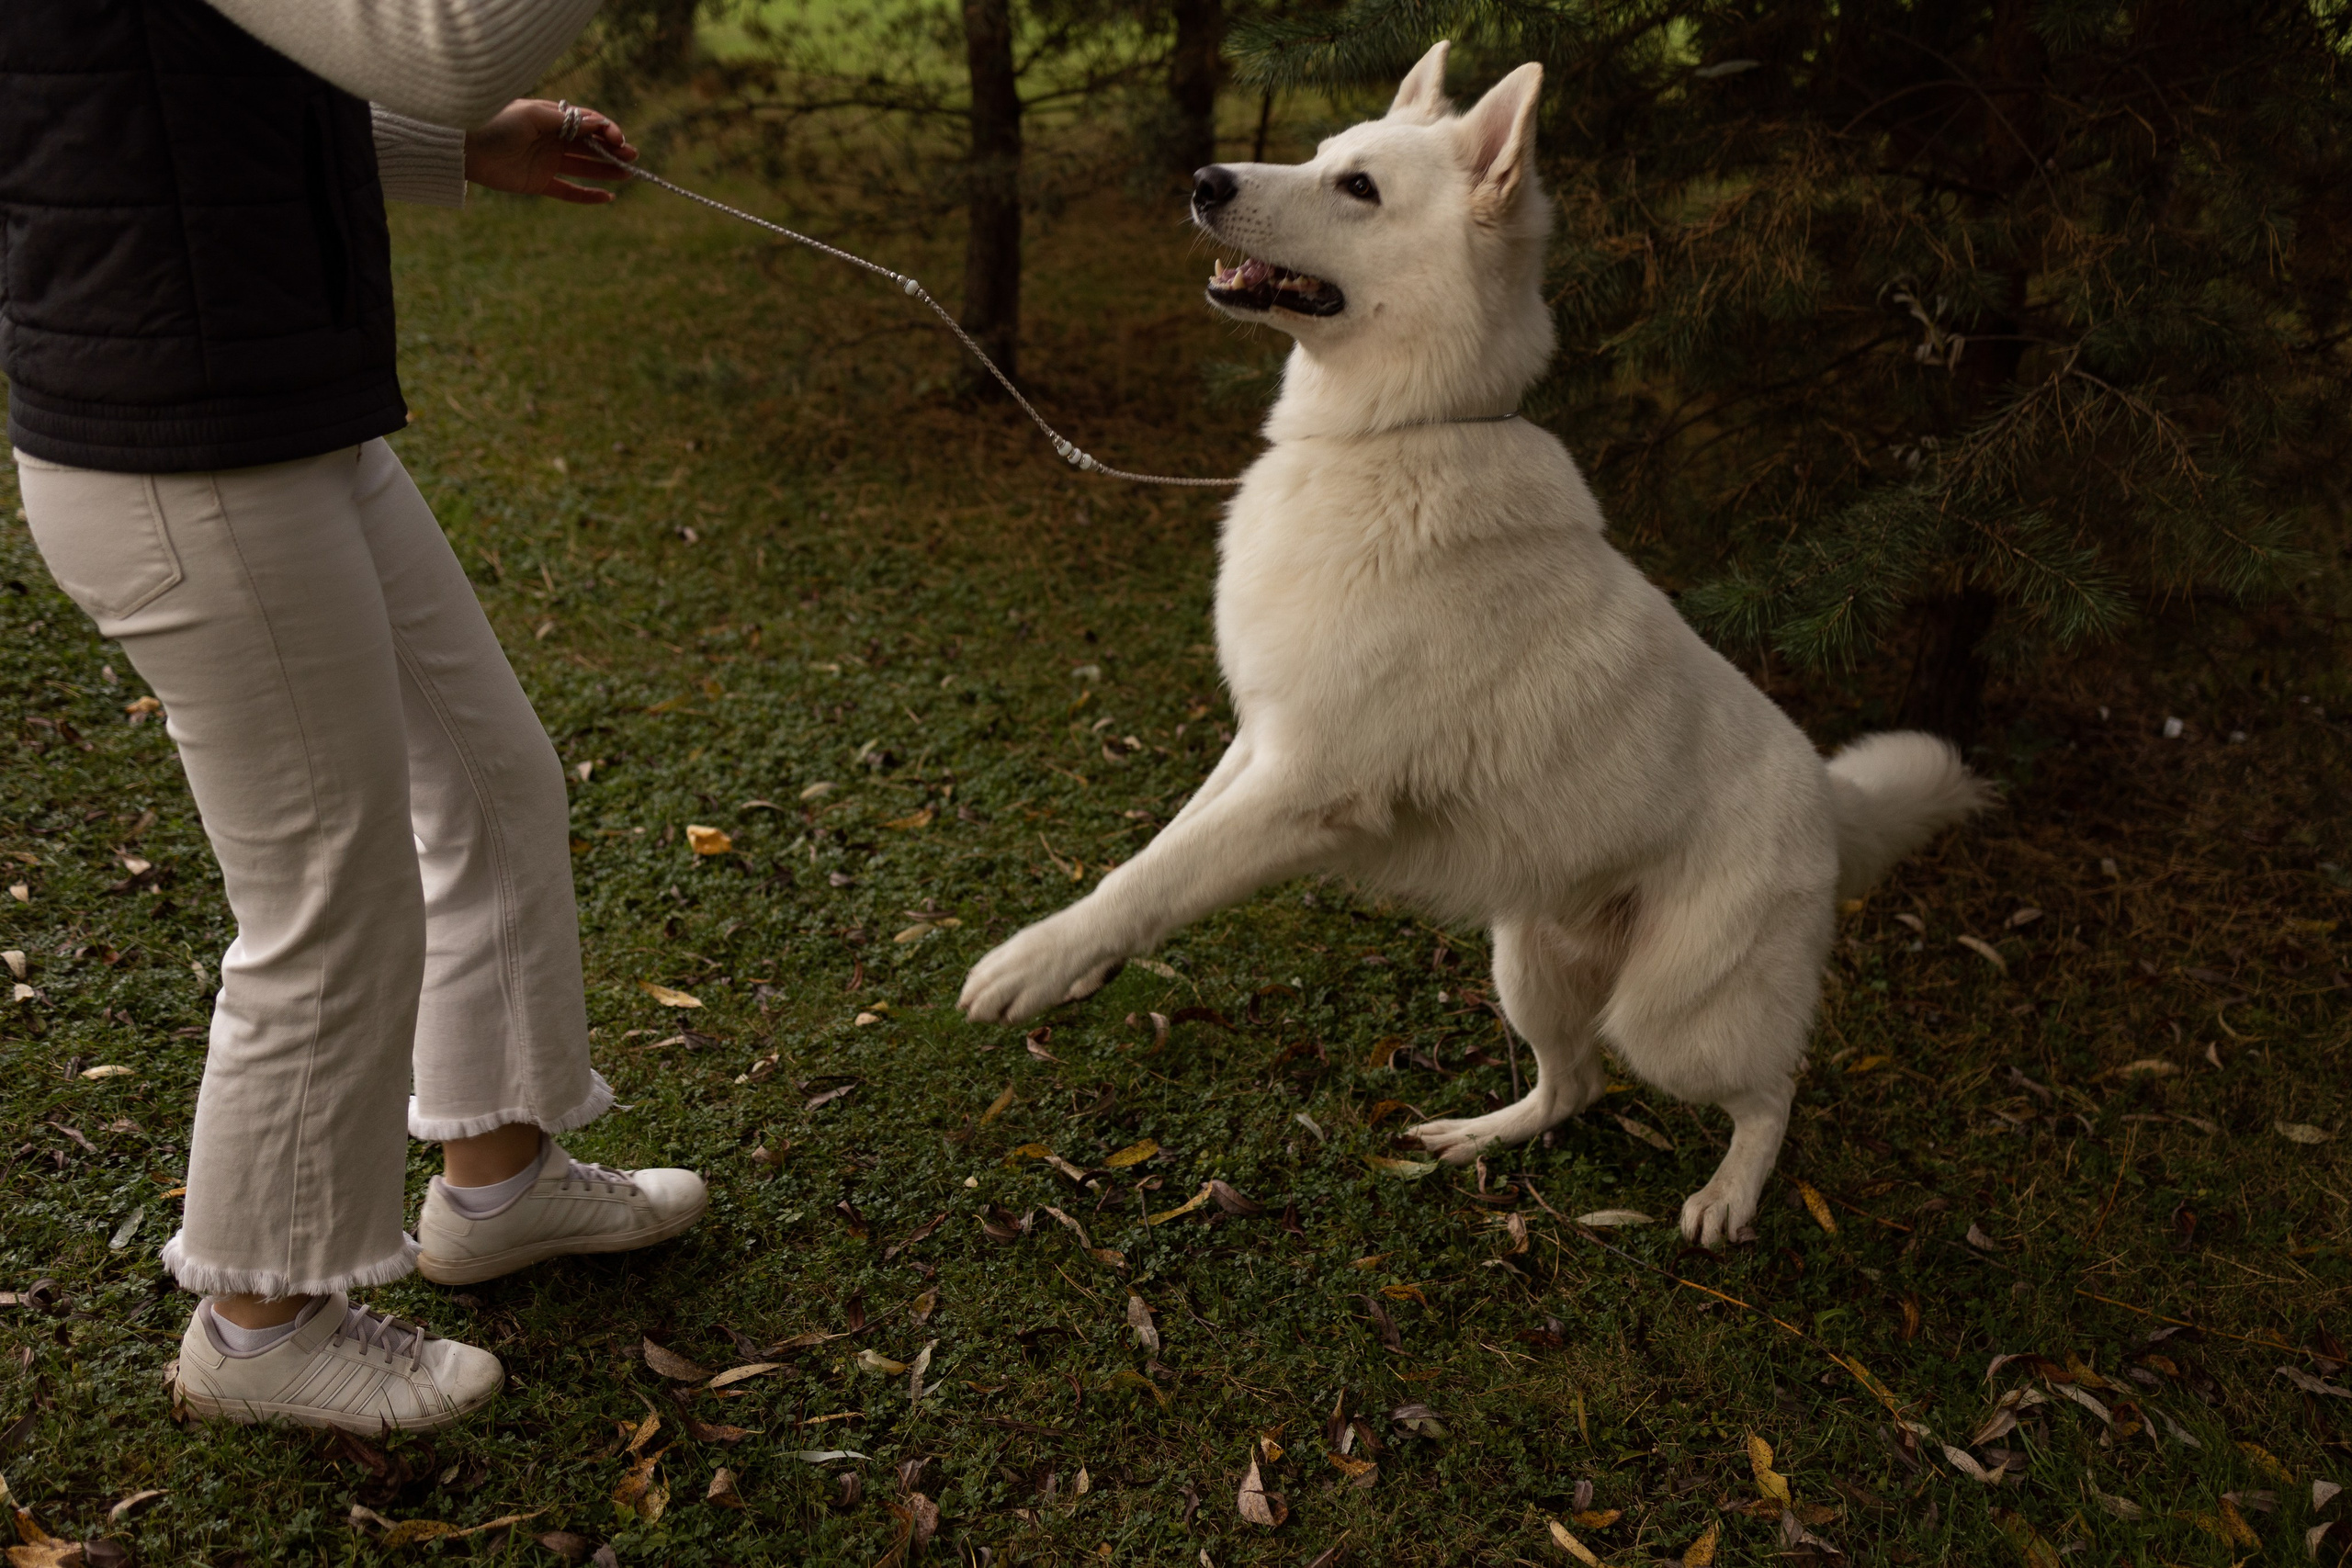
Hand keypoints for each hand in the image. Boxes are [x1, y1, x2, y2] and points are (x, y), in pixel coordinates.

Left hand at [462, 99, 636, 203]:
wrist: (464, 146)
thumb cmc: (496, 122)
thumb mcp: (533, 115)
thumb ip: (566, 121)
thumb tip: (598, 124)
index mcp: (552, 118)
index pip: (587, 124)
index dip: (606, 130)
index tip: (617, 138)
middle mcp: (552, 139)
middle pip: (590, 146)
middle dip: (613, 150)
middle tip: (632, 156)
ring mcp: (546, 162)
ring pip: (584, 167)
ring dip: (607, 170)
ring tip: (628, 173)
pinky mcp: (539, 183)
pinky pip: (569, 191)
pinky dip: (588, 195)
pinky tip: (608, 197)